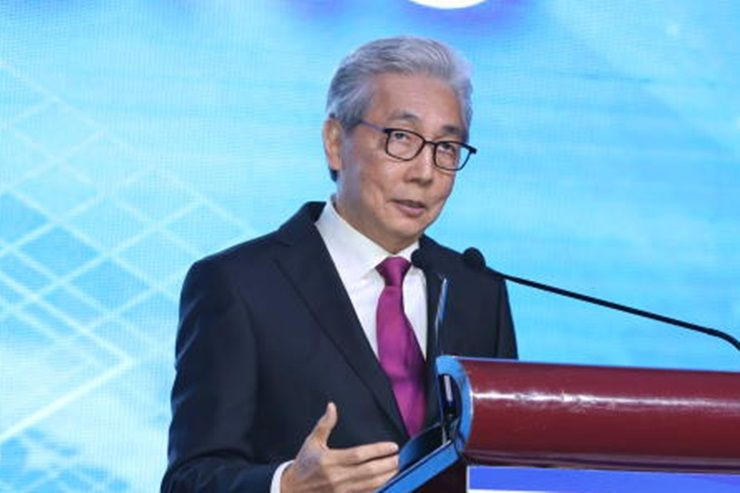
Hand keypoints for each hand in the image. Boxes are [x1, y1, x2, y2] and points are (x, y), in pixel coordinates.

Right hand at [281, 402, 399, 492]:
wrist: (292, 489)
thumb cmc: (304, 464)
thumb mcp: (312, 442)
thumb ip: (324, 424)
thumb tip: (332, 406)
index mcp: (330, 460)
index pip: (359, 454)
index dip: (378, 450)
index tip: (392, 446)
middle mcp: (337, 476)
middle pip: (368, 471)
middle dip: (387, 464)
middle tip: (399, 458)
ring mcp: (341, 491)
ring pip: (370, 485)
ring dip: (386, 477)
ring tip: (397, 469)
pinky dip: (378, 489)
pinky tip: (387, 483)